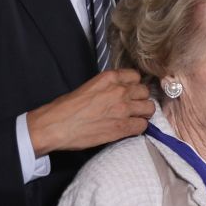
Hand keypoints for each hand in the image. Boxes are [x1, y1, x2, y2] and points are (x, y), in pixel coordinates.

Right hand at [26, 68, 154, 154]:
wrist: (56, 125)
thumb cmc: (66, 108)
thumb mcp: (89, 86)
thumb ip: (107, 87)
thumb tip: (117, 93)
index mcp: (109, 78)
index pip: (135, 76)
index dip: (134, 86)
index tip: (131, 92)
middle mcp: (119, 90)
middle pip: (145, 92)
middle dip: (140, 99)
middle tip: (134, 107)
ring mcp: (123, 109)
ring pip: (149, 108)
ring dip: (143, 113)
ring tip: (134, 118)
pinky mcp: (122, 127)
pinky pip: (143, 125)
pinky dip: (139, 127)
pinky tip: (130, 128)